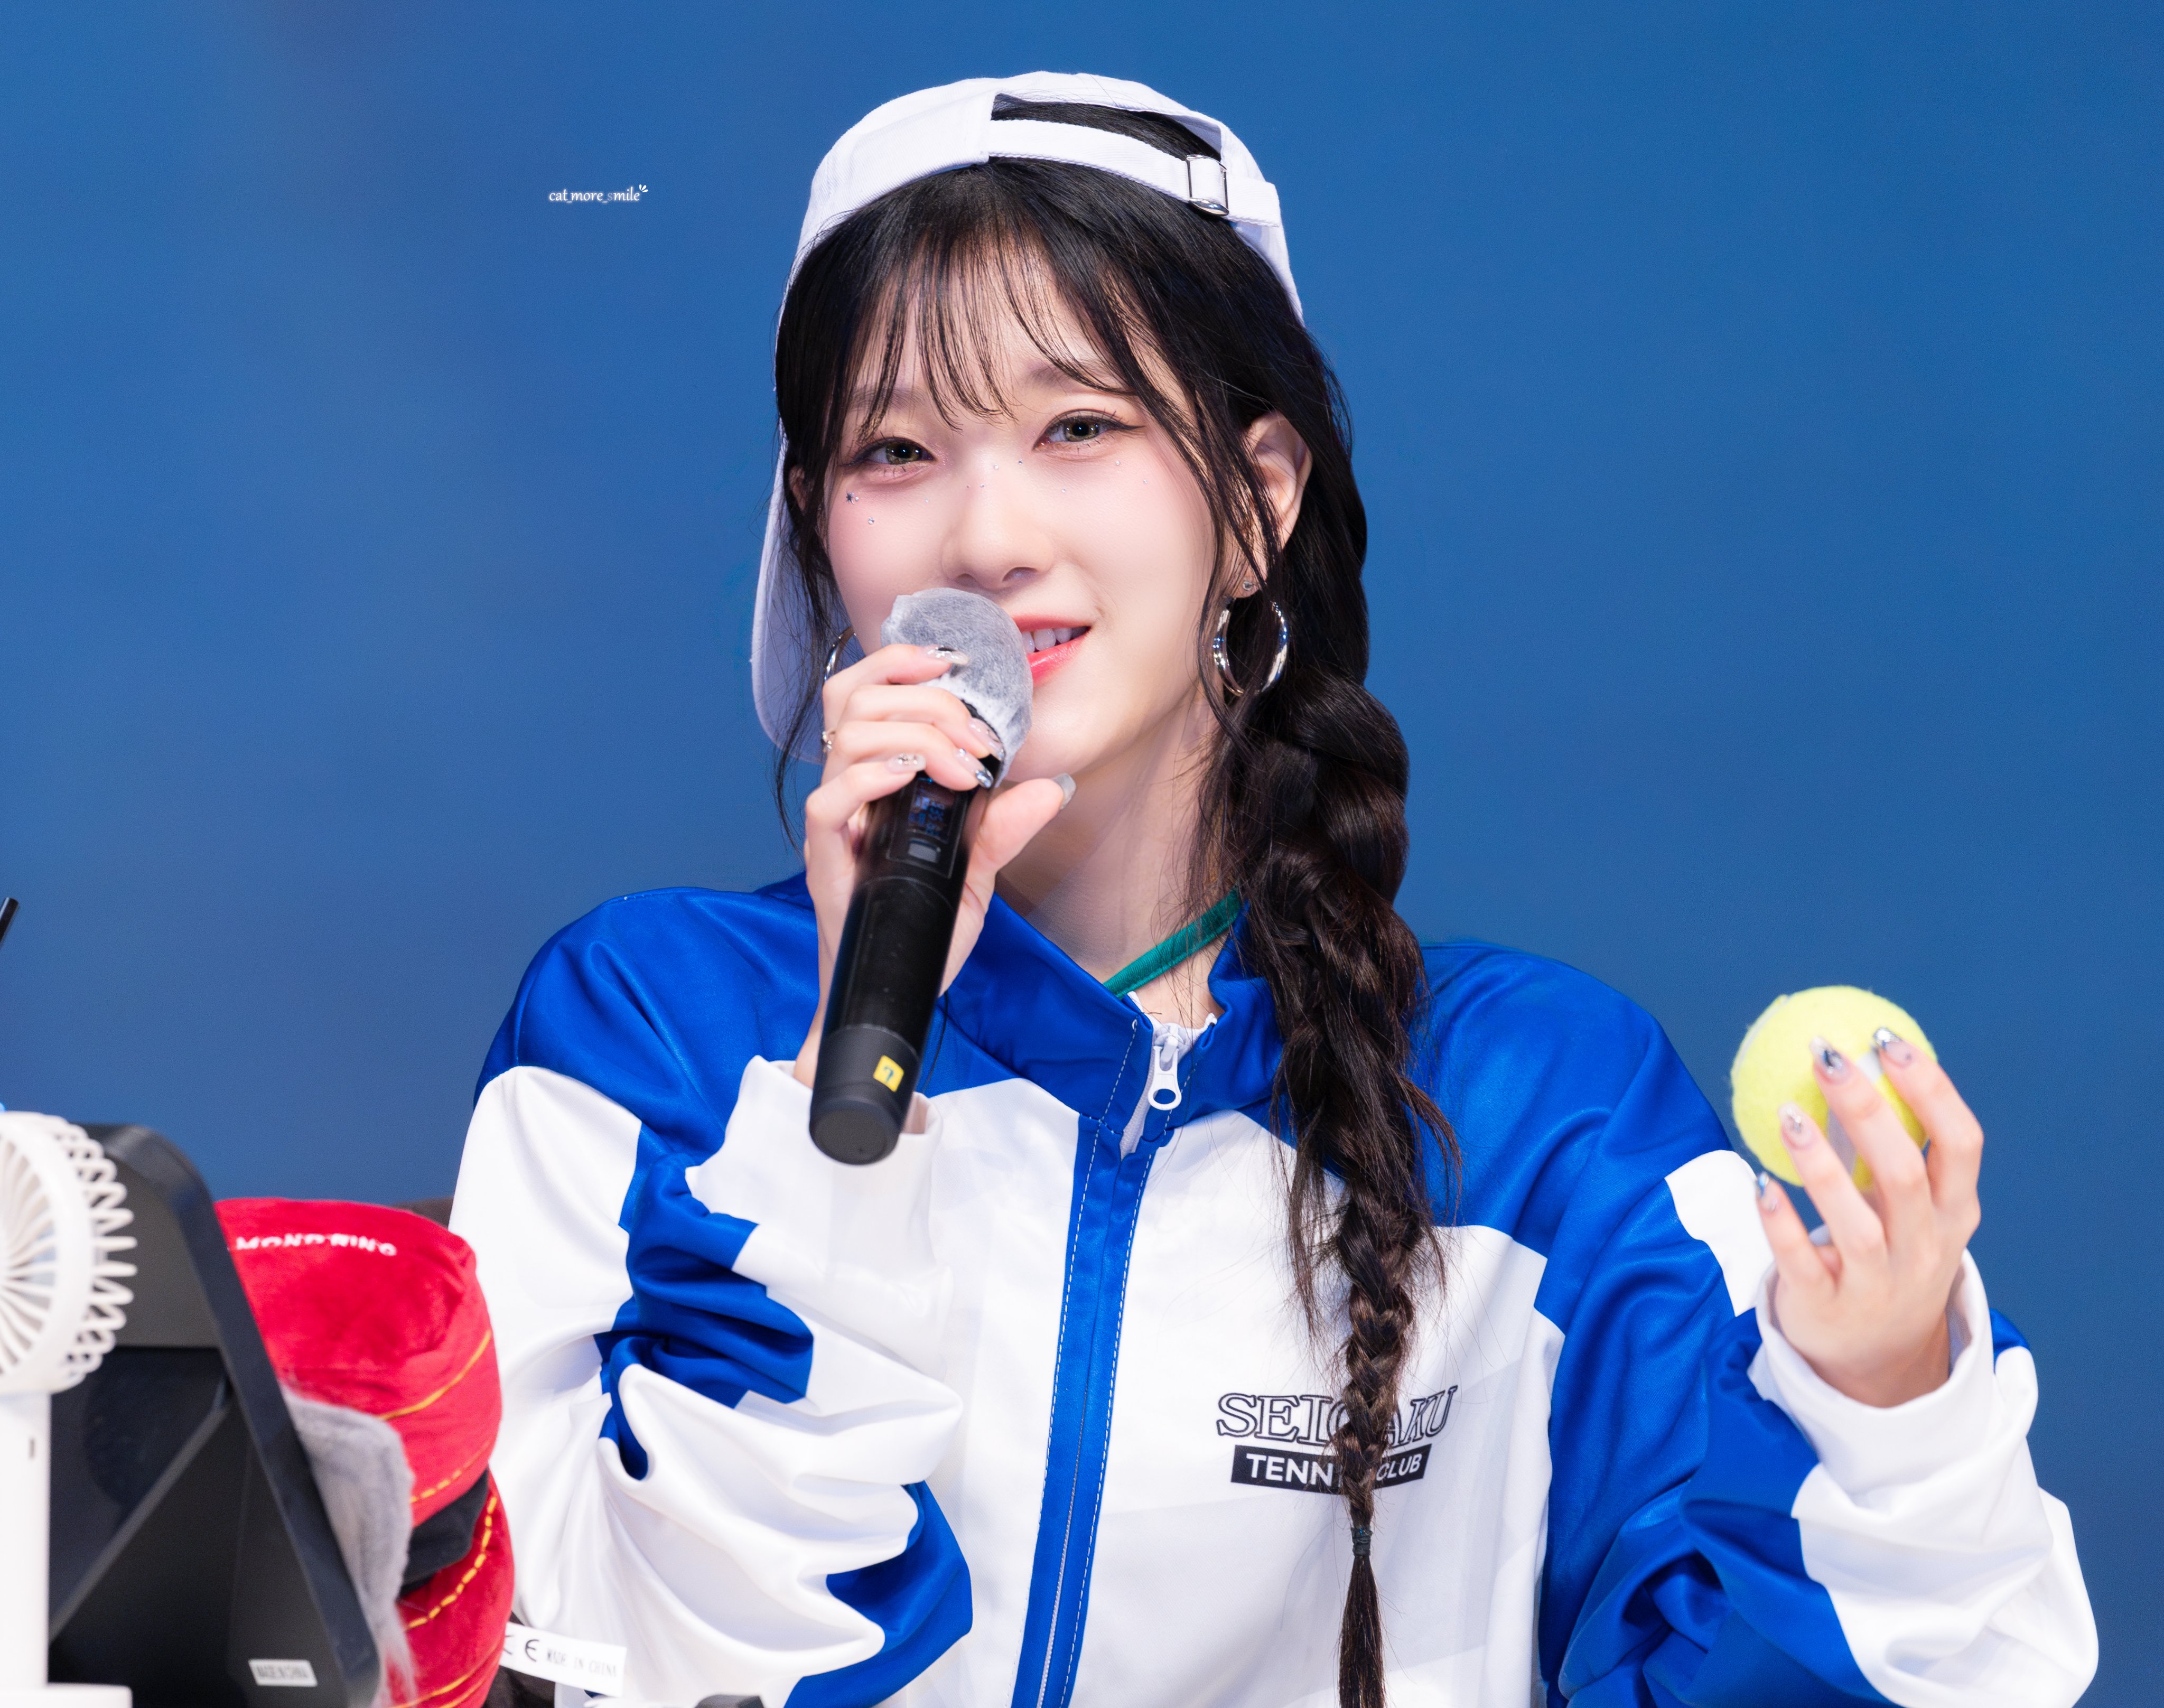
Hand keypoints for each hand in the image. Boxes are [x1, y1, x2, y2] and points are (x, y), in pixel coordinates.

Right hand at [792, 640, 1069, 1088]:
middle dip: (927, 701)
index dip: (902, 661)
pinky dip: (871, 776)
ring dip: (915, 735)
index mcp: (876, 778)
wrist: (892, 990)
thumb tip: (1051, 787)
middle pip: (856, 699)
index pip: (867, 691)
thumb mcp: (976, 874)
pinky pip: (828, 800)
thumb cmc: (918, 928)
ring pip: (846, 737)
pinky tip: (912, 778)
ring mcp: (834, 823)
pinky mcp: (825, 858)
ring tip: (963, 769)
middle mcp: (849, 791)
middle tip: (978, 739)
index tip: (957, 666)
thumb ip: (1004, 828)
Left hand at [1755, 1031, 1983, 1405]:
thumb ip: (1894, 1148)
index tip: (1886, 1042)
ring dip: (1820, 1164)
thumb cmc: (1892, 1256)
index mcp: (1954, 1212)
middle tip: (1826, 1056)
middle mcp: (1924, 1248)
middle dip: (1868, 1110)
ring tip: (1787, 1112)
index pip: (1960, 1143)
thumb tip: (1852, 1058)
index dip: (1931, 1089)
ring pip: (1856, 1221)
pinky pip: (1801, 1261)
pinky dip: (1780, 1222)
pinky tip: (1759, 1181)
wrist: (1879, 1360)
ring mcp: (1879, 1283)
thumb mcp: (1911, 1210)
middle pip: (1904, 1172)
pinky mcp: (1829, 1307)